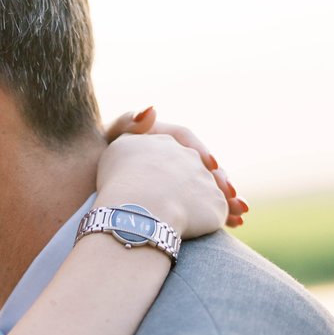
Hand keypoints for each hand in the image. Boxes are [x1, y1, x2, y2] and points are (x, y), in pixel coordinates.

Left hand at [104, 107, 247, 225]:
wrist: (93, 193)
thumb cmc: (96, 163)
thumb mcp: (110, 142)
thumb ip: (127, 123)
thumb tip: (151, 109)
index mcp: (159, 138)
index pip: (185, 140)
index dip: (200, 151)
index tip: (210, 165)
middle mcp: (172, 158)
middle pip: (202, 166)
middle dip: (221, 180)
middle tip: (231, 194)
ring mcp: (177, 181)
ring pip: (208, 188)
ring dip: (227, 199)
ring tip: (240, 212)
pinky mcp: (179, 202)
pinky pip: (203, 207)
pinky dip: (220, 215)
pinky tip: (235, 225)